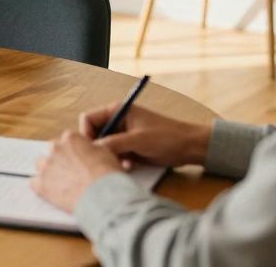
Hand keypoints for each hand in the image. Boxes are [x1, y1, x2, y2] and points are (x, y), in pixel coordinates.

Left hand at [30, 130, 122, 212]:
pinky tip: (51, 192)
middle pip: (52, 150)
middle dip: (60, 159)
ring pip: (41, 165)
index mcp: (71, 138)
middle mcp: (56, 149)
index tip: (78, 158)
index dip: (73, 150)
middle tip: (70, 170)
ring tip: (61, 182)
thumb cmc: (108, 175)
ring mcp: (47, 166)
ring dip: (49, 171)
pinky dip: (41, 187)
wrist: (103, 196)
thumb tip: (93, 151)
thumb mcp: (107, 153)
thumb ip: (94, 148)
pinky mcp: (42, 185)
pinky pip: (34, 183)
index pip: (66, 139)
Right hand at [79, 103, 210, 168]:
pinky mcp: (129, 148)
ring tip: (123, 163)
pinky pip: (114, 155)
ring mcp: (123, 135)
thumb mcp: (138, 139)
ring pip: (103, 147)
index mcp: (117, 111)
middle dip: (99, 148)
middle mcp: (117, 121)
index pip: (88, 119)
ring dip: (109, 156)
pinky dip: (118, 161)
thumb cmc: (167, 137)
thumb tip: (92, 149)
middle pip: (94, 134)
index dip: (85, 133)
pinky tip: (129, 166)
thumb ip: (114, 143)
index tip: (90, 149)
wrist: (189, 148)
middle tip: (107, 159)